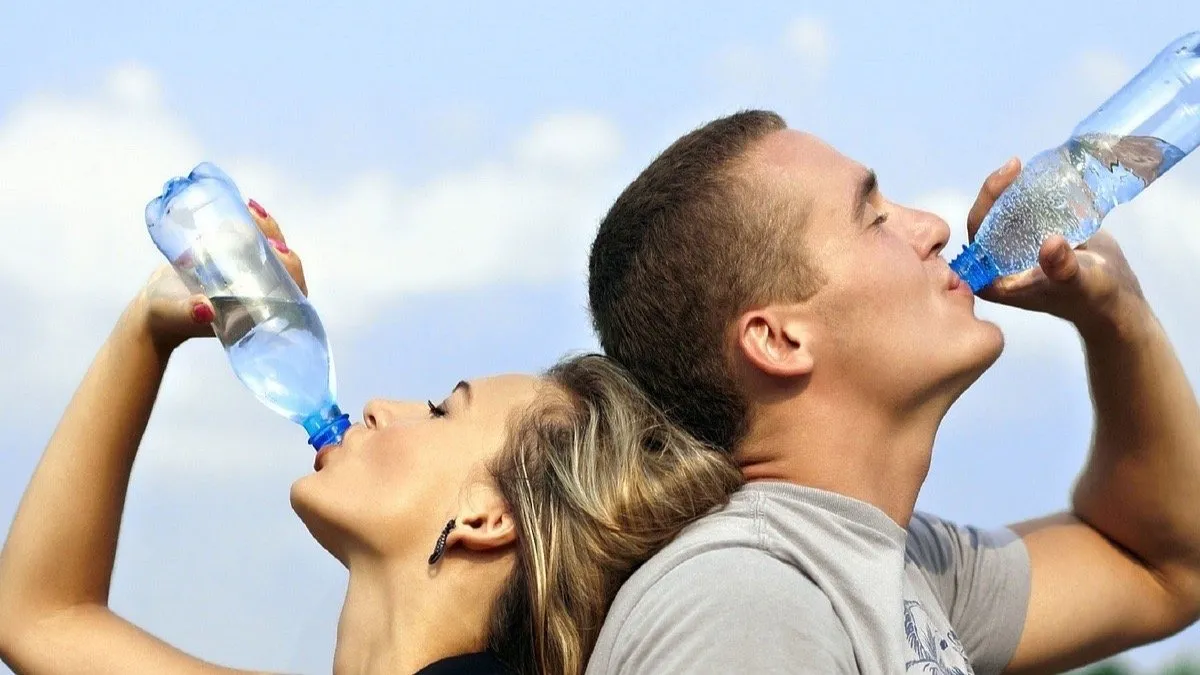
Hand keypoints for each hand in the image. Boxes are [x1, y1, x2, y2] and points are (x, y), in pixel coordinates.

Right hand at [131, 199, 307, 353]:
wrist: (155, 307)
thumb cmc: (167, 318)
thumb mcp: (176, 314)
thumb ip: (189, 314)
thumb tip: (204, 309)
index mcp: (256, 310)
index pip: (289, 292)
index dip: (291, 270)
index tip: (278, 249)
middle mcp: (258, 292)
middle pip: (282, 265)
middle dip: (276, 239)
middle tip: (259, 218)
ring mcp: (247, 275)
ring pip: (268, 249)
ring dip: (265, 228)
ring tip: (251, 209)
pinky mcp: (234, 259)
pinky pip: (251, 240)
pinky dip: (250, 224)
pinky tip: (245, 206)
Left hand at [965, 158, 1146, 333]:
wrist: (1115, 298)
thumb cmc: (1093, 297)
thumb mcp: (1079, 282)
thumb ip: (1063, 267)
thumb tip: (1051, 243)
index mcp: (994, 280)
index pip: (978, 234)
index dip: (986, 203)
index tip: (1005, 177)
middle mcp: (999, 265)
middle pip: (988, 219)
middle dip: (998, 190)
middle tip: (1015, 165)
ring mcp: (1015, 251)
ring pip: (1005, 213)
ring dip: (1013, 190)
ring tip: (1025, 167)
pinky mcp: (1033, 240)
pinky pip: (1024, 212)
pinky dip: (1030, 195)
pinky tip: (1040, 176)